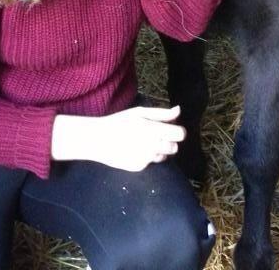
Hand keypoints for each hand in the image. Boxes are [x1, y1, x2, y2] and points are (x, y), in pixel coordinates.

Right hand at [52, 106, 185, 170]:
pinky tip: (136, 150)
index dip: (178, 131)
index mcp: (153, 129)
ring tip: (145, 142)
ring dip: (160, 150)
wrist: (98, 140)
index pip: (180, 134)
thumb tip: (179, 110)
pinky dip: (148, 156)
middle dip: (170, 141)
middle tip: (157, 135)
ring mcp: (146, 158)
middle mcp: (152, 145)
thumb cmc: (120, 122)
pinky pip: (151, 162)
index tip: (171, 129)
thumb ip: (162, 113)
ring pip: (164, 156)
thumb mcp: (139, 112)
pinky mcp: (140, 167)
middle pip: (174, 147)